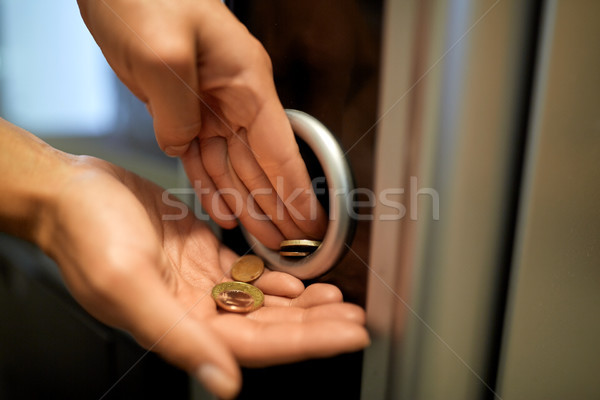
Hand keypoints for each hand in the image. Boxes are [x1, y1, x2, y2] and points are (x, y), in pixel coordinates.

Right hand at [39, 156, 367, 398]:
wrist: (71, 193)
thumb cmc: (87, 233)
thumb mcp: (128, 285)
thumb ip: (176, 336)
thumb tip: (224, 382)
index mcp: (180, 325)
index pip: (258, 344)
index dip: (307, 343)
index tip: (348, 335)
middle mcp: (194, 310)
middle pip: (269, 326)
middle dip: (315, 325)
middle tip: (357, 320)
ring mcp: (199, 284)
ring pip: (262, 301)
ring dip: (302, 303)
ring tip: (340, 302)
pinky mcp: (201, 256)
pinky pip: (247, 274)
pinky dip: (276, 277)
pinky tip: (298, 278)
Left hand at [77, 0, 326, 247]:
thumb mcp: (162, 51)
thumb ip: (178, 110)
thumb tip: (183, 145)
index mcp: (246, 82)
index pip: (281, 150)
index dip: (298, 192)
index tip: (313, 226)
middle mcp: (235, 98)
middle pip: (262, 166)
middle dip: (278, 208)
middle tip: (292, 248)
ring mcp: (210, 105)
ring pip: (234, 167)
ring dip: (248, 204)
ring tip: (264, 241)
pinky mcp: (183, 109)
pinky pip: (202, 157)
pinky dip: (212, 186)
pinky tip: (223, 211)